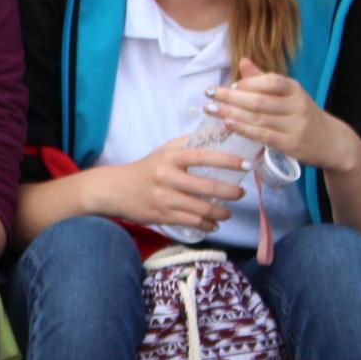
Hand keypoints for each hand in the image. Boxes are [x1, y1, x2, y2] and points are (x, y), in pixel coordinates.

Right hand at [101, 137, 247, 232]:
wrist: (115, 190)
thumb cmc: (145, 169)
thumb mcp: (163, 151)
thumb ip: (188, 144)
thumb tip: (219, 135)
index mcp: (170, 157)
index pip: (204, 157)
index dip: (228, 161)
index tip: (246, 165)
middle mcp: (167, 177)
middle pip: (207, 187)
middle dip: (230, 192)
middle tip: (241, 193)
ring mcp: (164, 198)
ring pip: (201, 209)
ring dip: (220, 213)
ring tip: (228, 213)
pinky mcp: (161, 216)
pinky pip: (190, 222)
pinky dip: (206, 224)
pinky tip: (213, 224)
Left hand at [205, 57, 352, 169]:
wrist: (331, 142)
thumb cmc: (303, 115)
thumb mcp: (289, 94)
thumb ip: (264, 79)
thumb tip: (242, 61)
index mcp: (295, 90)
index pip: (272, 81)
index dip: (249, 82)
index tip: (230, 85)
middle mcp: (297, 106)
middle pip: (259, 100)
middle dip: (231, 97)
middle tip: (208, 94)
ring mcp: (294, 126)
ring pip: (258, 118)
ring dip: (231, 113)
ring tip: (210, 110)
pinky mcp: (290, 144)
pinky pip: (263, 135)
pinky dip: (243, 129)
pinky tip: (227, 125)